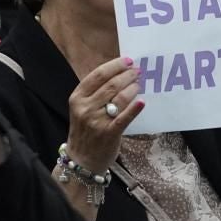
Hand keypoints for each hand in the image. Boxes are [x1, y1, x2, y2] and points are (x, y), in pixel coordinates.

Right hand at [64, 55, 142, 172]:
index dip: (115, 66)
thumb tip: (117, 73)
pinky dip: (134, 108)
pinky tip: (142, 102)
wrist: (81, 160)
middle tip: (138, 71)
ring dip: (132, 88)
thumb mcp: (81, 108)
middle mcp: (86, 108)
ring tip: (139, 84)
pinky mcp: (109, 133)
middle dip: (127, 75)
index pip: (98, 75)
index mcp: (77, 98)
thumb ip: (94, 92)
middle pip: (111, 85)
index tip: (128, 61)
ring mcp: (97, 121)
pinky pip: (124, 118)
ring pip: (119, 98)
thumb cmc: (84, 131)